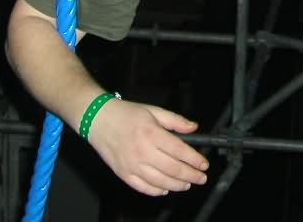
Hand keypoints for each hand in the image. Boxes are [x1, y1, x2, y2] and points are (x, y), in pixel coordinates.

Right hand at [86, 97, 208, 195]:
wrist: (98, 119)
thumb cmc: (125, 114)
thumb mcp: (153, 111)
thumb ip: (175, 121)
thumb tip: (193, 127)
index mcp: (151, 134)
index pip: (180, 151)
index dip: (195, 159)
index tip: (204, 164)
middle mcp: (142, 152)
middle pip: (173, 169)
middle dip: (191, 175)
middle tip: (201, 178)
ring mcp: (132, 165)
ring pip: (160, 182)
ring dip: (177, 185)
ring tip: (187, 184)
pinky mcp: (123, 173)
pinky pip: (143, 187)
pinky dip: (157, 191)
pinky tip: (166, 189)